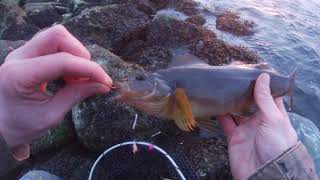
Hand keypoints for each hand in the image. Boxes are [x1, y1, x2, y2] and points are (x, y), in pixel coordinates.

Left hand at [0, 25, 111, 159]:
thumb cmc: (20, 126)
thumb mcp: (51, 116)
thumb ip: (77, 95)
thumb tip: (103, 85)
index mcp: (19, 75)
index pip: (62, 61)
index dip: (89, 69)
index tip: (106, 81)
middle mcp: (18, 57)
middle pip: (57, 36)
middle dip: (80, 54)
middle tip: (86, 77)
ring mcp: (21, 53)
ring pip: (56, 36)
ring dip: (74, 53)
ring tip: (77, 77)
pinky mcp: (27, 54)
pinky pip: (52, 44)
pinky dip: (67, 55)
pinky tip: (69, 75)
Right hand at [217, 73, 297, 179]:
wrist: (264, 172)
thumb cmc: (276, 144)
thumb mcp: (273, 118)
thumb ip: (265, 99)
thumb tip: (263, 76)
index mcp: (273, 115)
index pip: (268, 96)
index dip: (262, 84)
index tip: (252, 71)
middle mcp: (259, 120)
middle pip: (250, 102)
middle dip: (243, 91)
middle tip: (233, 76)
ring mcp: (246, 128)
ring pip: (236, 111)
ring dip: (230, 101)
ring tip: (222, 87)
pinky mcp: (234, 137)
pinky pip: (226, 123)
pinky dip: (220, 115)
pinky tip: (215, 104)